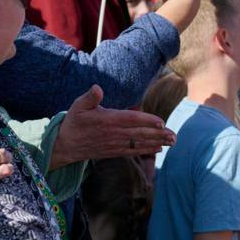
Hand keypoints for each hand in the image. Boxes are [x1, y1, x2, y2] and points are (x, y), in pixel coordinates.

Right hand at [48, 84, 174, 168]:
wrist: (64, 146)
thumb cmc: (73, 122)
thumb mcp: (78, 106)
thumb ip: (89, 97)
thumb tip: (97, 88)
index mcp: (107, 120)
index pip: (131, 119)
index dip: (147, 120)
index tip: (161, 122)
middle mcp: (113, 134)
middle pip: (140, 134)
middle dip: (158, 134)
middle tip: (174, 136)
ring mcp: (114, 144)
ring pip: (139, 143)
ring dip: (157, 143)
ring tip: (172, 142)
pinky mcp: (114, 151)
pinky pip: (133, 151)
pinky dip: (146, 150)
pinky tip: (158, 149)